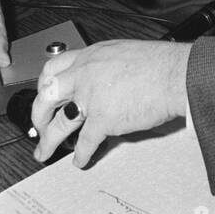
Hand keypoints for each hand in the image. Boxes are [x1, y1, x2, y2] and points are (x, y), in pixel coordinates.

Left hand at [31, 40, 190, 166]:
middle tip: (38, 126)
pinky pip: (85, 142)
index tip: (43, 95)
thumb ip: (106, 65)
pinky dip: (81, 154)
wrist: (176, 74)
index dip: (44, 84)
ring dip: (49, 141)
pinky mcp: (104, 119)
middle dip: (38, 115)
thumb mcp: (124, 53)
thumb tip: (103, 80)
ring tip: (44, 152)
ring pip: (59, 123)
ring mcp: (92, 98)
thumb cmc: (160, 63)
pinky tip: (80, 160)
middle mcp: (85, 74)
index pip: (54, 67)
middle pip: (47, 95)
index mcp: (91, 56)